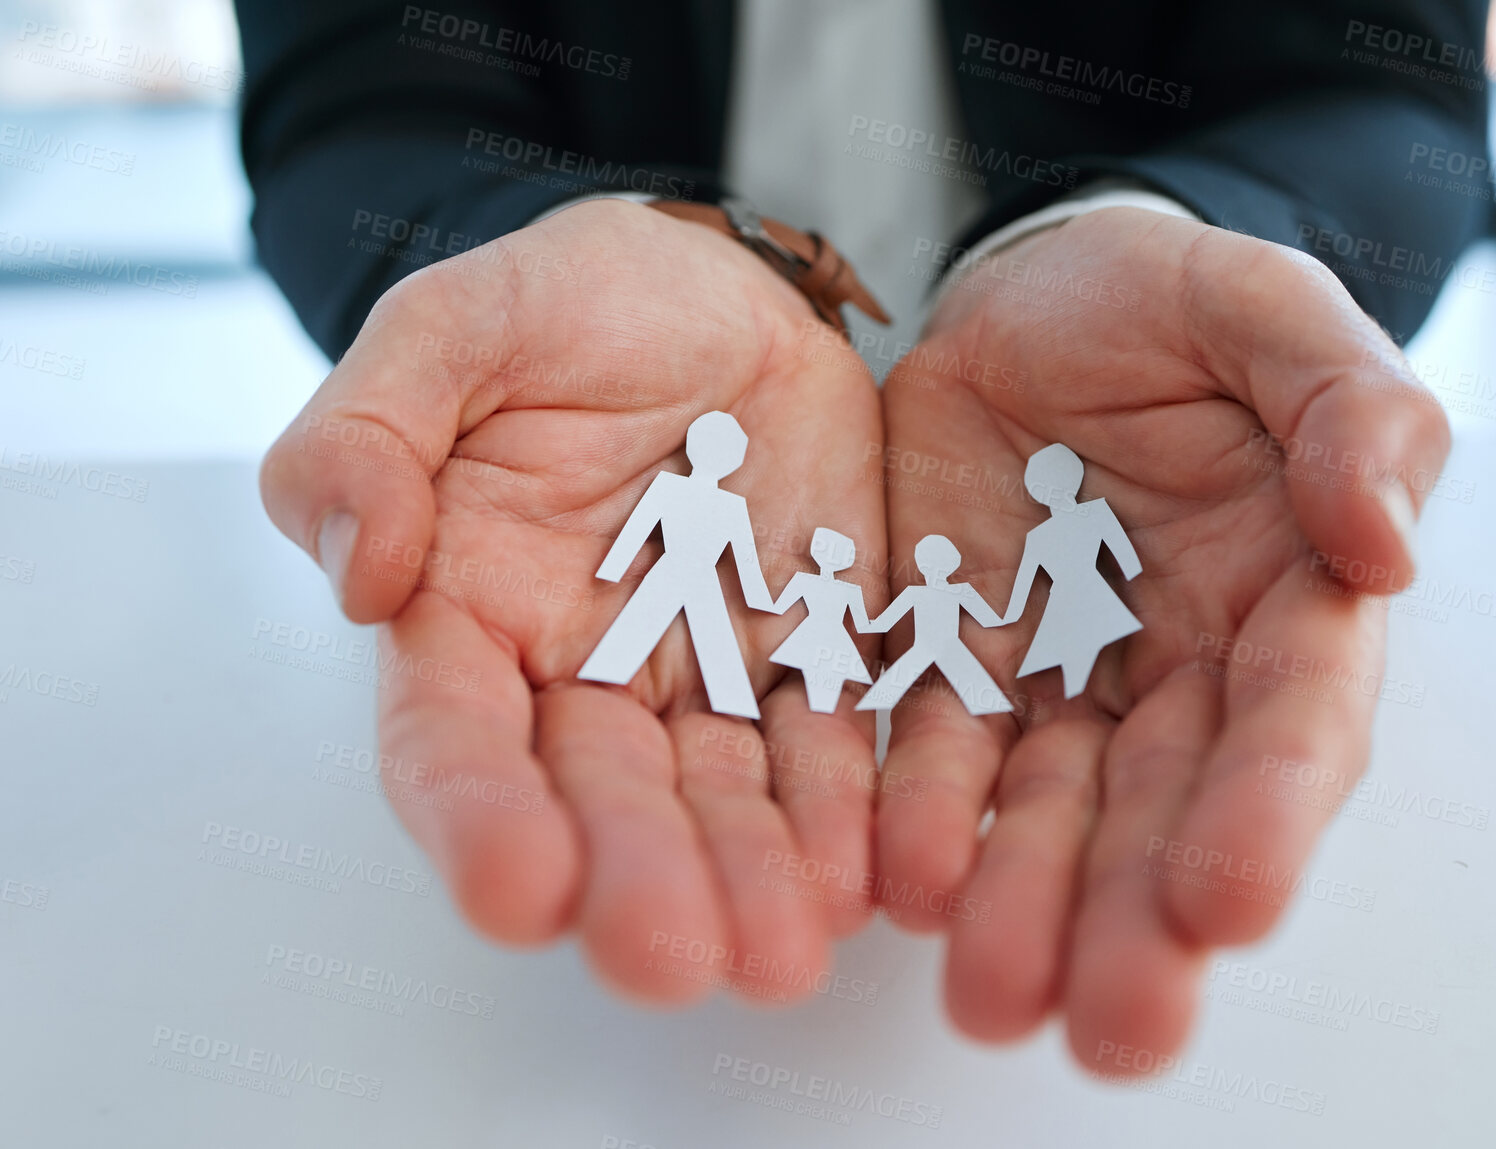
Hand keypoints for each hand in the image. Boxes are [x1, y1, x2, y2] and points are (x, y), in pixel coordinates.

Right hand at [260, 200, 886, 1003]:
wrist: (717, 286)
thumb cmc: (572, 298)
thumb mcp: (454, 327)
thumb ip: (373, 433)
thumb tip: (360, 567)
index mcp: (469, 603)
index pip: (452, 734)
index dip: (480, 816)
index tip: (518, 891)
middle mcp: (582, 667)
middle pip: (602, 795)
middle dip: (636, 879)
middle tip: (674, 960)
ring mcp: (705, 670)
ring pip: (723, 797)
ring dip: (750, 878)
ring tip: (785, 954)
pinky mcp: (815, 651)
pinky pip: (833, 743)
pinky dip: (849, 810)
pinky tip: (870, 872)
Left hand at [874, 208, 1447, 1069]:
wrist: (1032, 293)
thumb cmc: (1166, 300)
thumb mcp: (1266, 311)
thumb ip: (1347, 408)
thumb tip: (1384, 541)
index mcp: (1286, 593)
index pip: (1294, 719)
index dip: (1267, 810)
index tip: (1229, 902)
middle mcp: (1180, 663)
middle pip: (1169, 806)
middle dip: (1142, 917)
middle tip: (1116, 1025)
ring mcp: (1061, 673)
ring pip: (1050, 809)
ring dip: (1027, 904)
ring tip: (994, 995)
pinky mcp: (952, 660)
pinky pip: (934, 753)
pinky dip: (919, 819)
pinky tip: (900, 881)